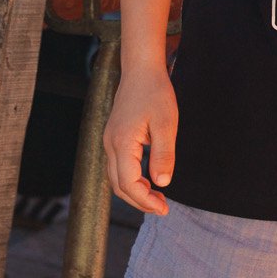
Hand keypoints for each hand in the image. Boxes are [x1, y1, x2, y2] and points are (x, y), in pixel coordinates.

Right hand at [103, 67, 176, 214]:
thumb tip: (162, 183)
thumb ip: (164, 155)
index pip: (129, 184)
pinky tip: (148, 179)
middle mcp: (111, 144)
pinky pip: (118, 167)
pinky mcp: (114, 137)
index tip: (164, 208)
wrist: (141, 69)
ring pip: (116, 178)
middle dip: (140, 201)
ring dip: (135, 192)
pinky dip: (131, 179)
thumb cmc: (155, 93)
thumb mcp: (166, 124)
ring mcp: (110, 140)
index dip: (146, 201)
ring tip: (157, 197)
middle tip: (163, 207)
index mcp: (122, 143)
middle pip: (119, 186)